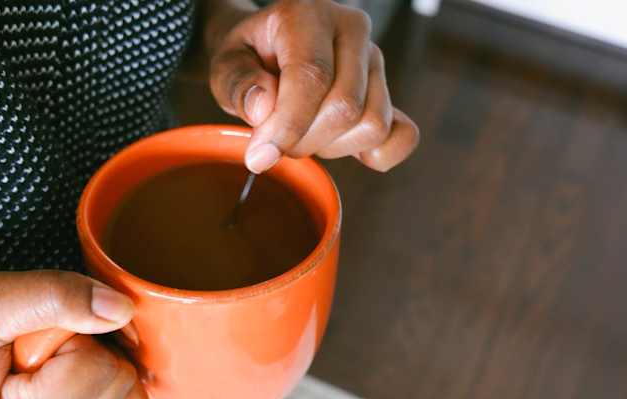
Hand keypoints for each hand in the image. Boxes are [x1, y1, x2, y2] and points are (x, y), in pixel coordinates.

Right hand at [0, 271, 148, 398]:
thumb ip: (59, 298)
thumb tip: (123, 309)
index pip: (99, 368)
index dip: (71, 333)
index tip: (27, 335)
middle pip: (122, 381)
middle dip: (87, 345)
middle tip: (32, 345)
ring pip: (131, 390)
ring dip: (97, 356)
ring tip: (42, 355)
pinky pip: (124, 396)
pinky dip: (103, 369)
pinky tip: (61, 364)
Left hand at [206, 0, 418, 172]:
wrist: (266, 52)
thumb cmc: (247, 59)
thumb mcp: (225, 66)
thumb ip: (238, 84)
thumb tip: (265, 108)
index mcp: (309, 15)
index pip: (312, 77)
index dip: (287, 126)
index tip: (259, 156)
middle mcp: (352, 31)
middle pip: (345, 108)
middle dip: (304, 140)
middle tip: (277, 140)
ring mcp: (376, 63)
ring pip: (372, 125)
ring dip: (331, 148)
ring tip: (304, 133)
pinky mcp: (388, 92)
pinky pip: (402, 136)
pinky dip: (377, 155)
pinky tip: (343, 147)